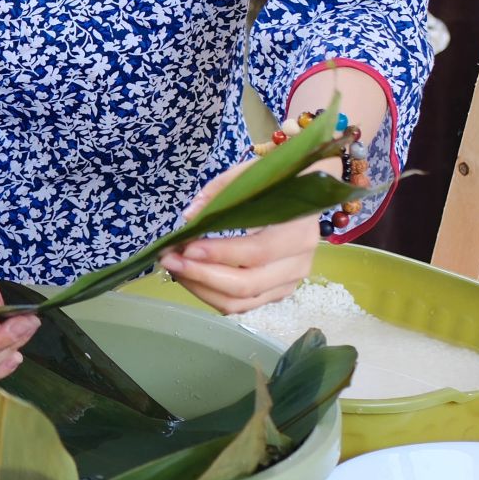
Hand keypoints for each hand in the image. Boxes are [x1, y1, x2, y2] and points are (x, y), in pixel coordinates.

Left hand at [157, 163, 319, 313]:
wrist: (308, 193)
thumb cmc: (277, 182)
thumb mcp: (250, 175)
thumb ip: (220, 192)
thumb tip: (190, 217)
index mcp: (298, 231)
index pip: (257, 252)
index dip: (219, 253)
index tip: (185, 246)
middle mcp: (298, 264)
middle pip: (247, 284)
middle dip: (202, 276)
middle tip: (170, 260)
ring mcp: (289, 283)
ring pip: (241, 301)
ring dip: (202, 289)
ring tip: (175, 269)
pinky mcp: (278, 292)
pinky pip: (242, 304)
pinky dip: (212, 294)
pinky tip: (192, 276)